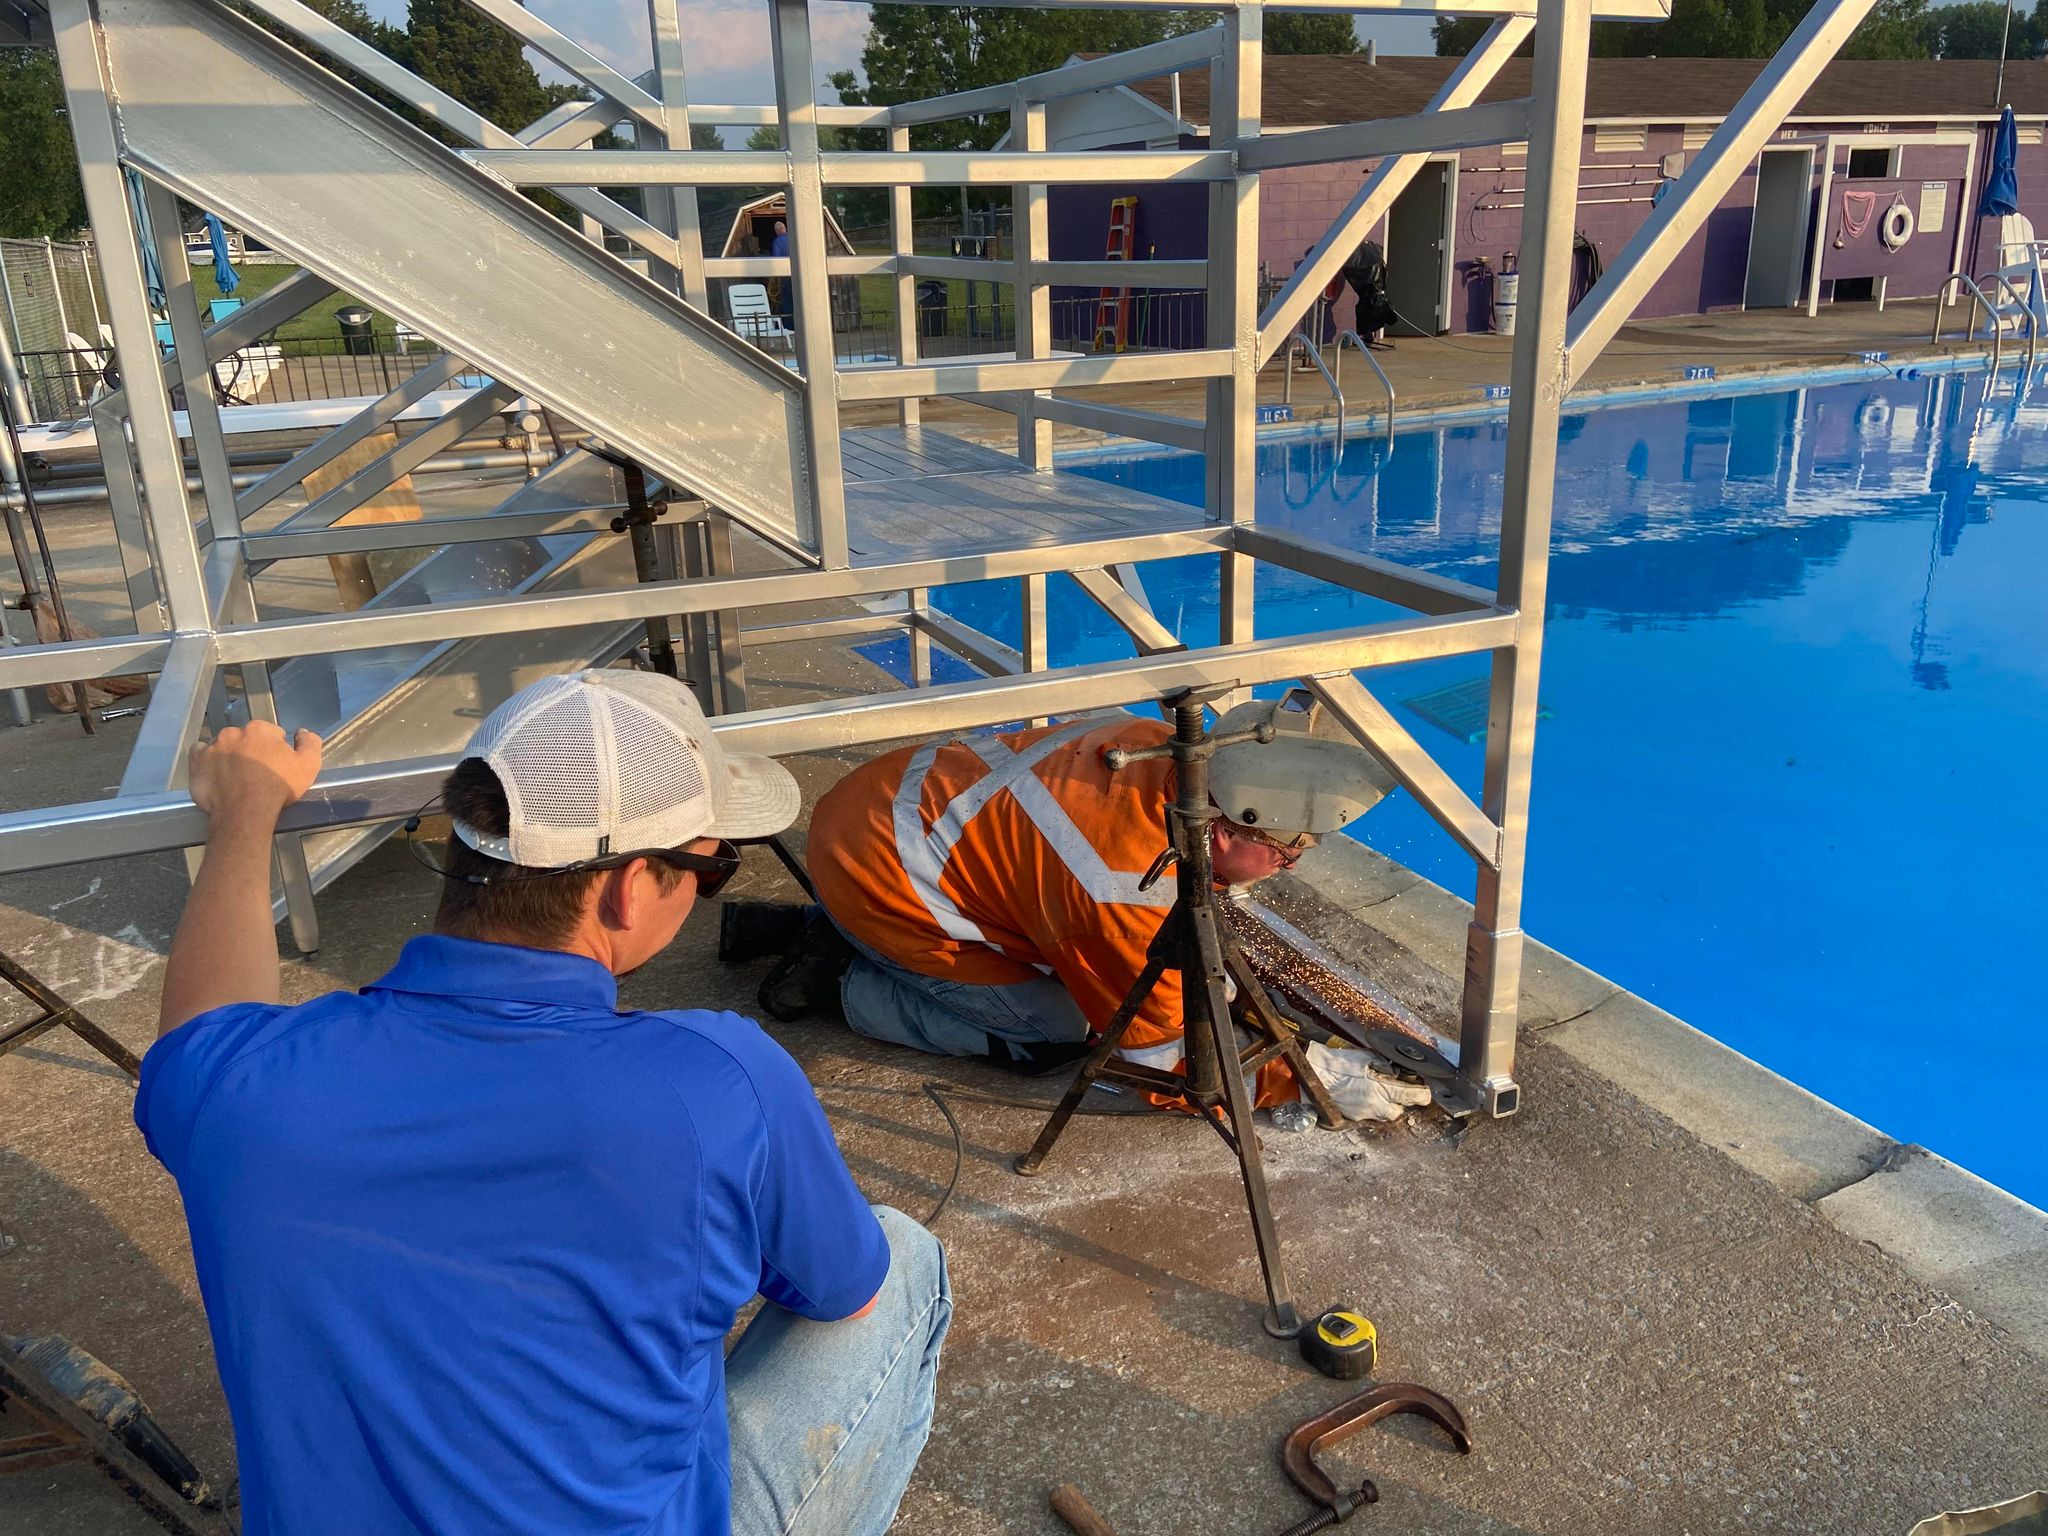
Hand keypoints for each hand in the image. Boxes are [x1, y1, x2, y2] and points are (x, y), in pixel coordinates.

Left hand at [188, 722, 322, 826]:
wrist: (245, 812)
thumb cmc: (277, 787)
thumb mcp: (308, 766)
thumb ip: (309, 743)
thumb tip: (302, 732)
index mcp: (260, 729)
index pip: (271, 733)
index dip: (276, 749)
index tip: (276, 764)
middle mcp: (233, 733)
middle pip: (245, 738)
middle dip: (251, 750)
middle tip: (257, 772)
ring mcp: (212, 747)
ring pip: (223, 746)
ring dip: (230, 755)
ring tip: (236, 777)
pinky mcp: (196, 762)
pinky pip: (200, 753)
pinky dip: (207, 759)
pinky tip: (215, 771)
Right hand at [1304, 1040, 1434, 1123]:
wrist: (1310, 1075)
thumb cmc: (1334, 1064)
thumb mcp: (1364, 1057)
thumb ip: (1383, 1065)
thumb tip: (1395, 1071)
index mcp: (1380, 1089)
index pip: (1413, 1097)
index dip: (1422, 1093)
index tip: (1424, 1090)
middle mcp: (1374, 1105)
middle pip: (1399, 1111)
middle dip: (1400, 1100)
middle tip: (1396, 1087)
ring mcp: (1363, 1113)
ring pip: (1383, 1114)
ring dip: (1385, 1103)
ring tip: (1376, 1089)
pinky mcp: (1352, 1117)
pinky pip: (1368, 1114)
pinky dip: (1369, 1105)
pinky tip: (1362, 1093)